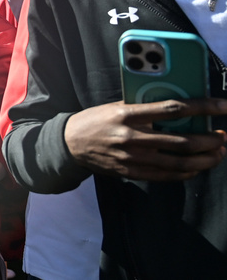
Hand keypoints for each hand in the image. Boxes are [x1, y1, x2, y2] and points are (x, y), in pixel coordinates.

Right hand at [64, 98, 226, 181]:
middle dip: (210, 140)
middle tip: (223, 136)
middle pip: (182, 141)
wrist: (70, 143)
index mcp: (128, 114)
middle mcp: (132, 137)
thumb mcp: (116, 106)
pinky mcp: (132, 172)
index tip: (223, 106)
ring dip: (205, 159)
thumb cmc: (96, 120)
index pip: (173, 109)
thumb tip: (177, 109)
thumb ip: (144, 108)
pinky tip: (196, 167)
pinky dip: (186, 172)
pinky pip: (167, 175)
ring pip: (179, 162)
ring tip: (218, 153)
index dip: (203, 107)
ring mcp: (133, 157)